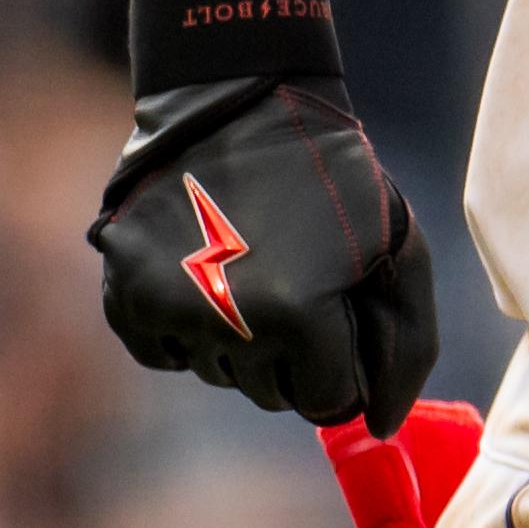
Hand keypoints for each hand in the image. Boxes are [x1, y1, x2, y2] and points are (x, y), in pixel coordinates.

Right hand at [87, 0, 436, 434]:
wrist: (239, 102)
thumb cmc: (331, 177)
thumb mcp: (396, 247)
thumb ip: (404, 344)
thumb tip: (378, 425)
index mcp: (297, 313)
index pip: (326, 399)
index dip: (343, 362)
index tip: (342, 319)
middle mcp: (223, 322)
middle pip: (271, 393)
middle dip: (297, 354)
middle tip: (303, 285)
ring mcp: (165, 311)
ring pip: (219, 375)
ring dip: (245, 341)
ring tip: (259, 268)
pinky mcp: (124, 297)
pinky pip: (165, 354)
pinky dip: (189, 330)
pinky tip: (211, 276)